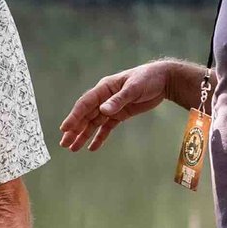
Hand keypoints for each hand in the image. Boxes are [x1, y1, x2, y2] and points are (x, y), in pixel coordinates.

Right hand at [58, 61, 172, 151]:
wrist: (163, 79)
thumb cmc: (147, 78)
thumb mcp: (134, 88)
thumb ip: (118, 100)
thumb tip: (102, 110)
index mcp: (103, 88)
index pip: (85, 104)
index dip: (74, 116)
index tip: (64, 128)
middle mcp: (104, 98)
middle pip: (85, 116)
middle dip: (74, 130)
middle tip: (63, 143)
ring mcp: (111, 107)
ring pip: (93, 123)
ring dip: (83, 135)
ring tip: (72, 148)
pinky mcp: (120, 114)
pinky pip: (106, 127)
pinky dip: (99, 137)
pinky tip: (92, 148)